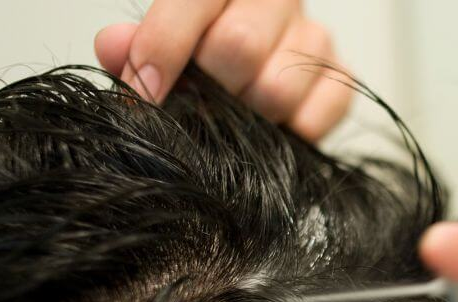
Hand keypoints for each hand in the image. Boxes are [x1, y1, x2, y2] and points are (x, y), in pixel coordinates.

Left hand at [94, 0, 351, 140]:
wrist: (249, 72)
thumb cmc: (199, 57)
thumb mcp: (157, 45)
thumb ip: (133, 46)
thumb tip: (115, 46)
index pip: (194, 0)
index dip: (163, 47)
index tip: (143, 94)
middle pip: (240, 44)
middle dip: (209, 89)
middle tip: (196, 108)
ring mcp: (315, 37)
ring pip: (278, 86)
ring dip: (248, 117)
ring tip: (235, 119)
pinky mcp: (342, 78)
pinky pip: (315, 117)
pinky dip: (286, 133)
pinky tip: (271, 128)